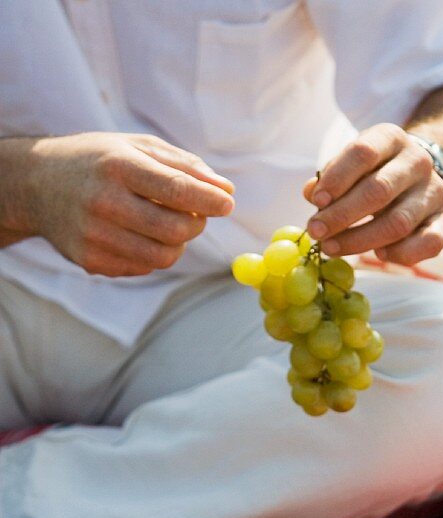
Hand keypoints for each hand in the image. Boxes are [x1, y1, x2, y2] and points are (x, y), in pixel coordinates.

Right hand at [26, 132, 234, 276]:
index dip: (210, 200)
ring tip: (167, 224)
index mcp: (117, 166)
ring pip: (163, 257)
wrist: (38, 184)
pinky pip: (143, 268)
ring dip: (177, 243)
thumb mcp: (136, 147)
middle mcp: (104, 202)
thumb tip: (226, 190)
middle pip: (176, 230)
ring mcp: (95, 236)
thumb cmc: (97, 161)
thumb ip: (183, 166)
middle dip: (196, 224)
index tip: (227, 203)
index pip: (177, 189)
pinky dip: (152, 254)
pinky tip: (137, 234)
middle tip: (194, 214)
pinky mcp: (91, 261)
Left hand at [303, 123, 442, 265]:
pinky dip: (400, 255)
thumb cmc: (376, 172)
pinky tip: (379, 255)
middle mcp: (418, 162)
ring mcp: (434, 192)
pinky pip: (428, 244)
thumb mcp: (353, 165)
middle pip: (378, 191)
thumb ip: (331, 177)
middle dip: (341, 215)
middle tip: (316, 232)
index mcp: (391, 139)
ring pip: (397, 223)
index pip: (363, 152)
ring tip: (332, 248)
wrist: (421, 180)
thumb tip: (311, 194)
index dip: (337, 178)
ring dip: (360, 241)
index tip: (316, 201)